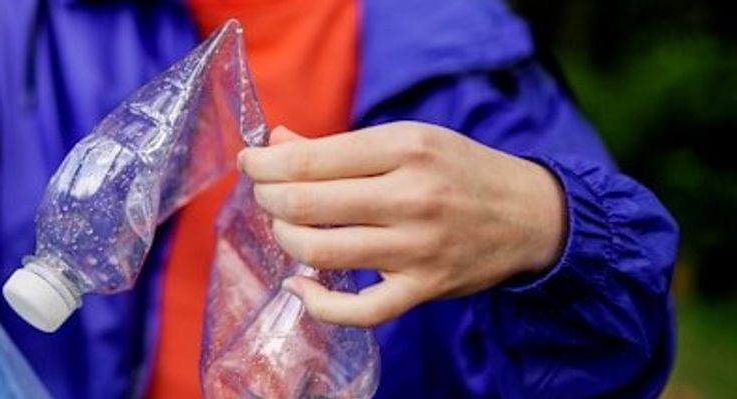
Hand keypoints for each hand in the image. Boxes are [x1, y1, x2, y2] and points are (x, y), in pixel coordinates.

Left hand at [238, 122, 565, 327]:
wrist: (531, 215)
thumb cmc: (458, 170)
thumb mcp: (407, 139)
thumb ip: (339, 146)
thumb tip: (275, 145)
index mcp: (404, 148)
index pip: (309, 159)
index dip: (264, 165)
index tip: (249, 164)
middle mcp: (410, 196)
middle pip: (305, 205)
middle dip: (268, 200)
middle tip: (265, 196)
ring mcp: (417, 248)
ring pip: (321, 252)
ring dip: (285, 241)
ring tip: (286, 230)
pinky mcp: (424, 289)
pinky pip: (358, 311)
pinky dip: (317, 303)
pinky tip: (300, 286)